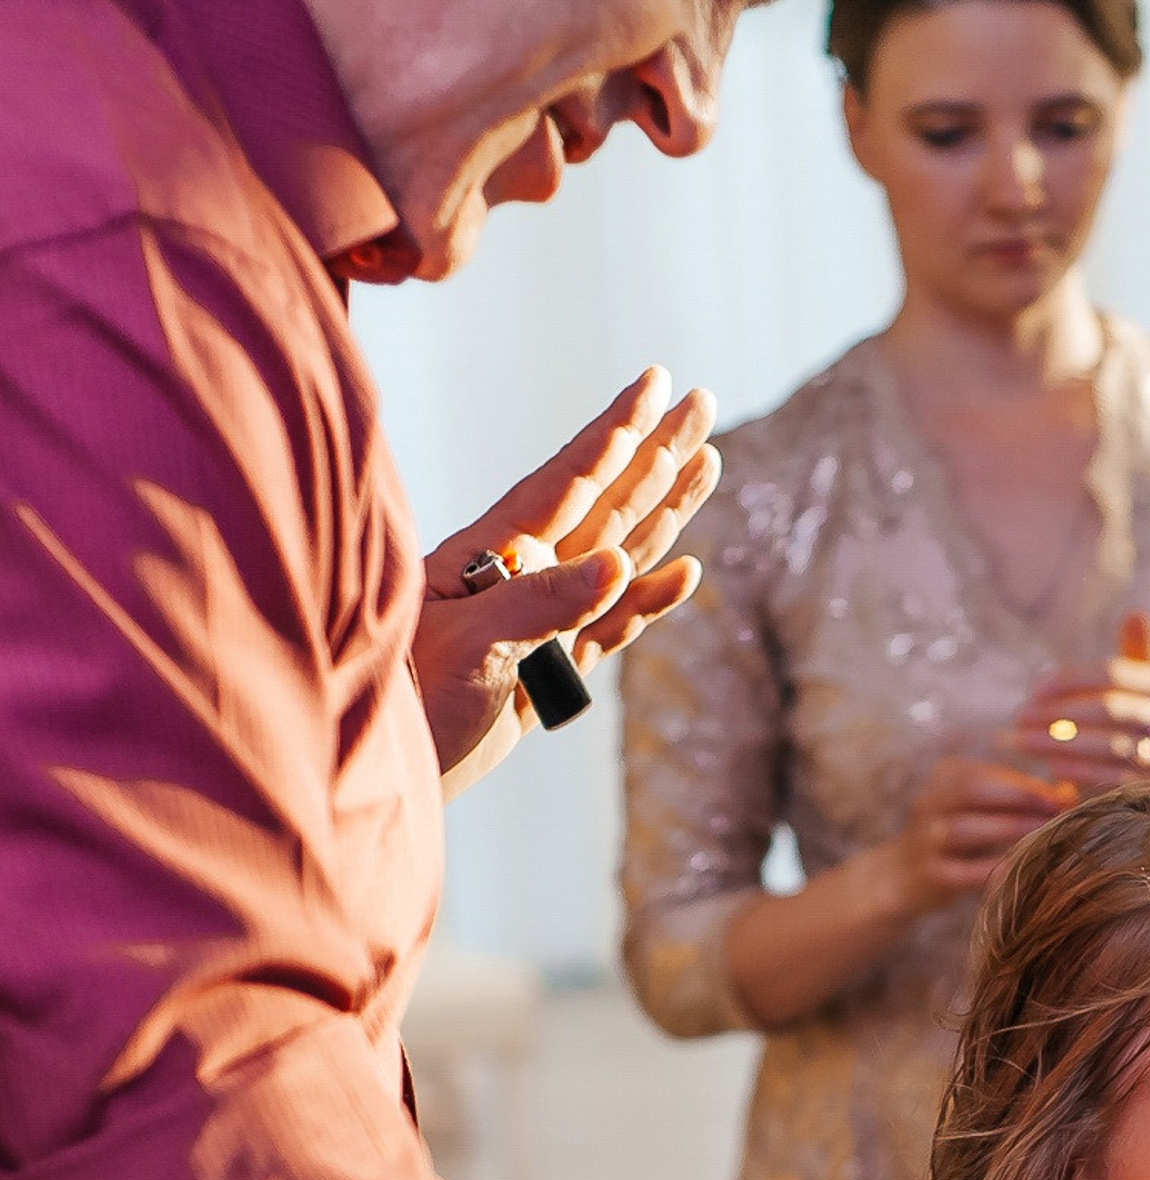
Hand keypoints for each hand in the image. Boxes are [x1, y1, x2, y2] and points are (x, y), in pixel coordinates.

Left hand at [415, 367, 720, 793]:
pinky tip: (684, 572)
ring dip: (664, 508)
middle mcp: (523, 573)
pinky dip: (652, 599)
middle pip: (607, 501)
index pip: (570, 479)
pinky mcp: (548, 668)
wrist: (376, 758)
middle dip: (655, 451)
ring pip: (620, 551)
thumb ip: (541, 602)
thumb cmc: (402, 693)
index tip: (657, 382)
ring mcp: (539, 620)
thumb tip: (623, 565)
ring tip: (705, 461)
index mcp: (496, 550)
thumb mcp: (466, 642)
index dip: (617, 432)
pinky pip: (614, 624)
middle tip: (700, 400)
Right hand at [873, 757, 1078, 916]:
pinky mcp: (930, 875)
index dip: (1026, 783)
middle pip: (972, 789)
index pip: (987, 771)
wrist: (903, 877)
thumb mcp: (984, 810)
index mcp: (945, 777)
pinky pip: (963, 872)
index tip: (1063, 795)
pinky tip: (1019, 870)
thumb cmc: (959, 838)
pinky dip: (991, 871)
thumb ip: (1021, 799)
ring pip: (966, 828)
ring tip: (1043, 837)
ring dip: (1009, 830)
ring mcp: (926, 839)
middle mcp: (930, 803)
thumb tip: (1068, 793)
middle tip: (1057, 810)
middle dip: (1019, 797)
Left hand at [1010, 610, 1149, 791]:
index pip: (1114, 674)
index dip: (1072, 680)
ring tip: (1025, 743)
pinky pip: (1117, 779)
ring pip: (1112, 746)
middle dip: (1060, 713)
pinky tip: (1051, 769)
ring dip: (1063, 745)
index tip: (1035, 689)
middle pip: (1111, 710)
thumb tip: (1136, 614)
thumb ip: (1141, 651)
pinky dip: (1082, 773)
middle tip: (1020, 718)